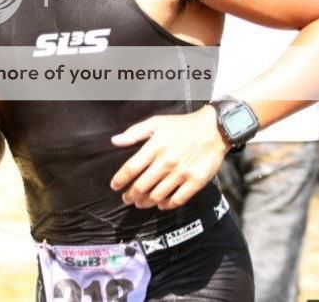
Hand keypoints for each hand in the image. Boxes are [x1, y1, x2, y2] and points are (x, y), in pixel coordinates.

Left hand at [110, 105, 229, 209]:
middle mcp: (167, 161)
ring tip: (140, 202)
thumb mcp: (156, 122)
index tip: (114, 186)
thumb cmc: (182, 125)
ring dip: (145, 202)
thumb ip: (134, 132)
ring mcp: (182, 173)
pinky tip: (161, 204)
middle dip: (130, 195)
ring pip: (157, 196)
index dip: (120, 180)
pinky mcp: (195, 182)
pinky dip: (166, 205)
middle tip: (126, 198)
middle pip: (142, 186)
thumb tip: (115, 141)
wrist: (213, 129)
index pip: (131, 168)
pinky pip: (177, 200)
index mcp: (155, 146)